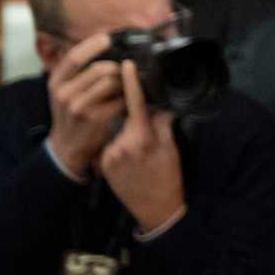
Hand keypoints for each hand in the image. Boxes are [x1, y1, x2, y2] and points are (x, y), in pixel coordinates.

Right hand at [46, 33, 123, 178]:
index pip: (74, 57)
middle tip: (127, 68)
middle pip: (101, 69)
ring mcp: (79, 107)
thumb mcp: (63, 90)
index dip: (92, 45)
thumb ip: (77, 71)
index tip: (107, 37)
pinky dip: (128, 96)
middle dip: (118, 66)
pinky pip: (120, 99)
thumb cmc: (70, 113)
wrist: (66, 146)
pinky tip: (129, 97)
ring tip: (129, 82)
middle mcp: (64, 93)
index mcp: (56, 82)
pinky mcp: (96, 119)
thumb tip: (101, 45)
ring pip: (112, 82)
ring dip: (125, 81)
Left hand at [100, 60, 185, 234]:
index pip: (134, 103)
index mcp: (142, 138)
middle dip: (137, 117)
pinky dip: (122, 146)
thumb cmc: (167, 178)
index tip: (126, 64)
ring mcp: (110, 155)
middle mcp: (122, 144)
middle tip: (150, 131)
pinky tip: (132, 161)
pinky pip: (112, 144)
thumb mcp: (170, 148)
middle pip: (127, 117)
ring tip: (142, 154)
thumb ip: (163, 123)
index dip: (130, 82)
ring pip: (119, 131)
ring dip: (129, 134)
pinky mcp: (104, 164)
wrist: (155, 210)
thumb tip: (161, 104)